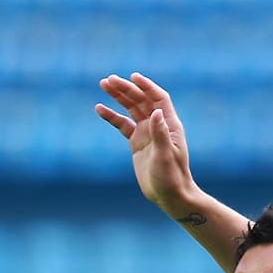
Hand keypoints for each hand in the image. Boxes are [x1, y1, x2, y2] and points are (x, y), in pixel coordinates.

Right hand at [96, 73, 195, 208]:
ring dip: (119, 97)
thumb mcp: (165, 156)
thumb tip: (155, 112)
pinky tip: (100, 109)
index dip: (147, 86)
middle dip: (126, 89)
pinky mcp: (137, 143)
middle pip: (142, 100)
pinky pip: (123, 125)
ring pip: (131, 109)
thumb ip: (160, 134)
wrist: (170, 195)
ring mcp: (147, 133)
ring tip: (104, 85)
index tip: (132, 77)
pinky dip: (112, 117)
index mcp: (170, 125)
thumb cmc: (172, 177)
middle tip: (109, 80)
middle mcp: (158, 126)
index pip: (158, 98)